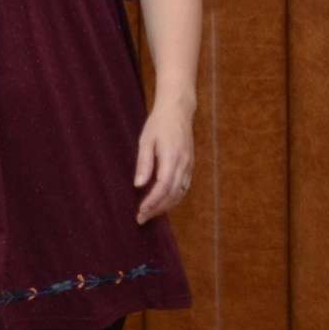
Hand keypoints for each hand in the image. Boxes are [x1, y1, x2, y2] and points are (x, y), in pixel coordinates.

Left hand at [133, 104, 194, 224]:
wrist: (178, 111)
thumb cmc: (159, 124)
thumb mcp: (146, 140)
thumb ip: (144, 163)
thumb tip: (138, 185)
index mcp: (171, 157)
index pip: (163, 187)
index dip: (152, 201)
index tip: (140, 211)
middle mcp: (183, 164)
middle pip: (172, 194)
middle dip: (157, 209)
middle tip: (141, 218)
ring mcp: (189, 165)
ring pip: (179, 193)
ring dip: (165, 206)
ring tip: (150, 213)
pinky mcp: (189, 165)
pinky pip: (183, 187)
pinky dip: (173, 198)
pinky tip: (162, 202)